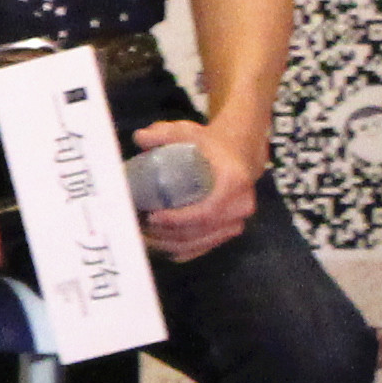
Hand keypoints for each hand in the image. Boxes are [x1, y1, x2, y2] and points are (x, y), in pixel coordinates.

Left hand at [136, 117, 263, 261]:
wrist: (238, 152)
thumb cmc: (209, 143)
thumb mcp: (187, 131)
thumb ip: (163, 133)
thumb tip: (139, 138)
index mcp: (233, 182)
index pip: (207, 211)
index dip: (179, 219)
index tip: (153, 216)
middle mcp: (241, 206)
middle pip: (203, 231)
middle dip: (169, 235)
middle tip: (140, 229)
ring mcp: (238, 220)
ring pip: (204, 242)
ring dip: (173, 245)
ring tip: (145, 238)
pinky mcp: (231, 229)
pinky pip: (208, 246)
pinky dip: (186, 250)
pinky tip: (164, 249)